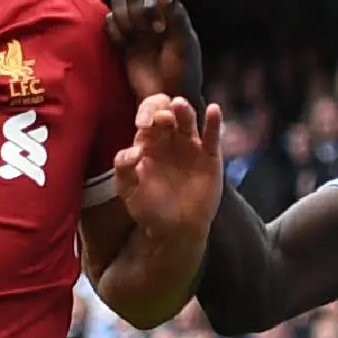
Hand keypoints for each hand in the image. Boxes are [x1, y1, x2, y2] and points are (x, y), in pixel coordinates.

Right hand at [105, 0, 202, 101]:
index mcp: (170, 11)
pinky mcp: (122, 40)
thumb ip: (175, 14)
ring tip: (134, 38)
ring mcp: (136, 27)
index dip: (151, 2)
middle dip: (137, 12)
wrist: (167, 98)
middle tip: (150, 34)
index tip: (160, 28)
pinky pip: (108, 22)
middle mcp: (152, 15)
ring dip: (123, 18)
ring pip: (118, 2)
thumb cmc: (182, 72)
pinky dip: (114, 31)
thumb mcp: (183, 43)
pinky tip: (124, 46)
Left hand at [113, 94, 225, 239]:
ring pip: (188, 119)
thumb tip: (133, 150)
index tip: (143, 123)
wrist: (175, 231)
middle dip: (163, 109)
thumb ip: (123, 167)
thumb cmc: (148, 209)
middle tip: (161, 118)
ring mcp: (191, 145)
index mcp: (148, 141)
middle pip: (168, 111)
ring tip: (179, 106)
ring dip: (184, 110)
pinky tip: (213, 110)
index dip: (146, 112)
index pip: (148, 114)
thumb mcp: (128, 190)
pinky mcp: (210, 156)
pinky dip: (214, 121)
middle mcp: (169, 138)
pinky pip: (212, 135)